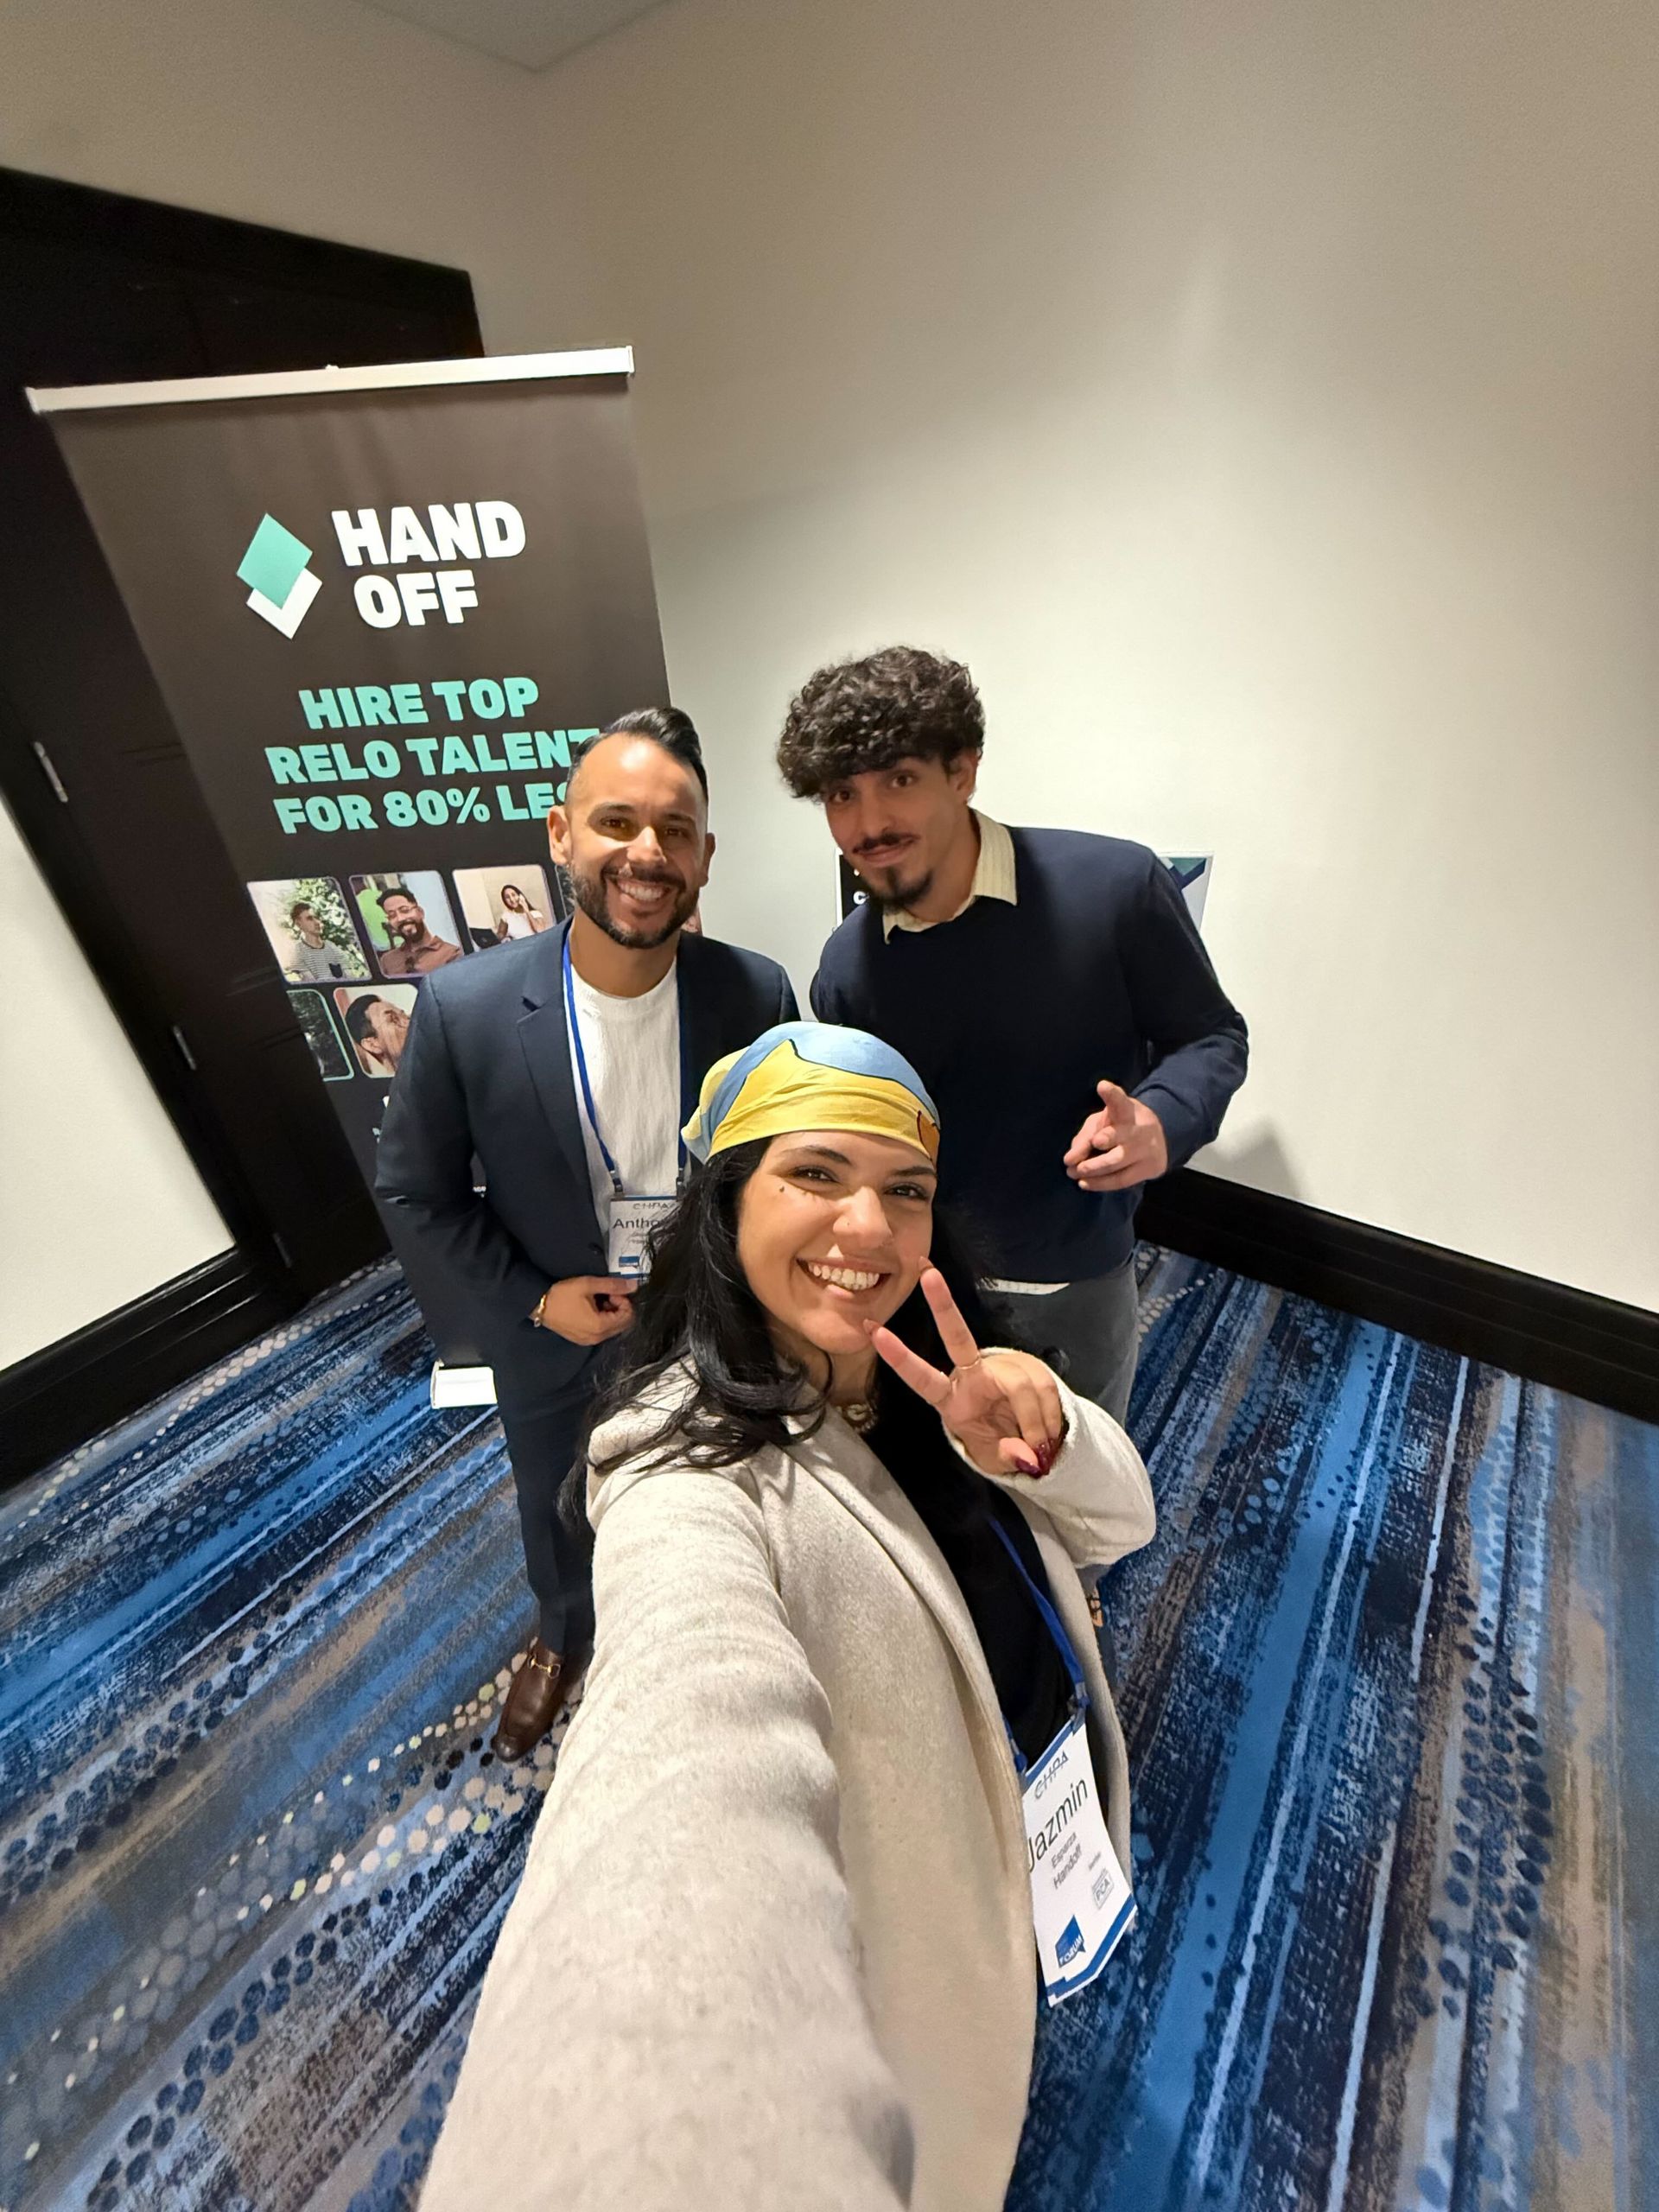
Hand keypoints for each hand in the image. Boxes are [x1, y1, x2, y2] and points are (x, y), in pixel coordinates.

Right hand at [535, 1275, 636, 1344]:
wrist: (539, 1305)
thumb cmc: (562, 1294)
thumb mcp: (588, 1285)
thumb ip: (613, 1285)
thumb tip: (633, 1285)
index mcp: (600, 1326)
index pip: (627, 1317)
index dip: (624, 1301)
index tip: (612, 1292)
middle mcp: (597, 1338)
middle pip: (622, 1325)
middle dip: (619, 1308)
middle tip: (607, 1295)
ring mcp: (589, 1341)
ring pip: (612, 1328)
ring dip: (611, 1314)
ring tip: (598, 1300)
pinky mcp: (582, 1340)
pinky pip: (601, 1332)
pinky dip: (602, 1320)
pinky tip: (591, 1308)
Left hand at [867, 1265, 1064, 1477]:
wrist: (1033, 1443)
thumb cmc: (1000, 1446)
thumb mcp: (996, 1460)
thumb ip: (1005, 1456)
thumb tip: (1024, 1454)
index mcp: (951, 1399)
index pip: (921, 1377)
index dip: (900, 1357)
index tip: (873, 1331)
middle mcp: (971, 1374)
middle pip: (956, 1336)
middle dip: (942, 1304)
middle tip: (927, 1274)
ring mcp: (1001, 1366)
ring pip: (1018, 1384)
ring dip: (1035, 1420)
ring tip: (1041, 1445)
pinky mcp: (1030, 1367)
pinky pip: (1044, 1389)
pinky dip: (1050, 1417)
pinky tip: (1050, 1433)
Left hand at [1063, 1080, 1167, 1192]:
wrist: (1158, 1139)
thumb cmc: (1120, 1126)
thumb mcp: (1104, 1121)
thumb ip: (1085, 1136)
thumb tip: (1069, 1160)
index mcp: (1127, 1110)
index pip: (1120, 1101)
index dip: (1111, 1094)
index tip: (1102, 1086)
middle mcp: (1139, 1129)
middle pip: (1118, 1135)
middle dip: (1097, 1144)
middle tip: (1073, 1161)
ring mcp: (1147, 1150)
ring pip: (1116, 1162)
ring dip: (1091, 1170)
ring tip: (1074, 1173)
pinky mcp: (1150, 1168)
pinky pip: (1122, 1180)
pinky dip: (1101, 1184)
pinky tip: (1085, 1183)